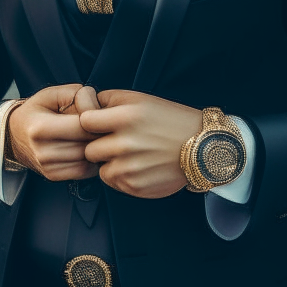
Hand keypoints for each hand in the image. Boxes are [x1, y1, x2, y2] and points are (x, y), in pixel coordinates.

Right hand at [8, 84, 100, 180]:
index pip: (82, 128)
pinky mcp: (52, 176)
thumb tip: (96, 105)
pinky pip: (84, 171)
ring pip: (88, 160)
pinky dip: (90, 161)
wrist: (12, 135)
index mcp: (41, 128)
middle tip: (100, 126)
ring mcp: (47, 166)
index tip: (97, 115)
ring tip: (93, 137)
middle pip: (87, 145)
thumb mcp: (50, 94)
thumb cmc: (35, 111)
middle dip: (99, 135)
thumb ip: (74, 93)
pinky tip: (85, 149)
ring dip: (96, 149)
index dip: (96, 120)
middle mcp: (43, 151)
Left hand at [78, 89, 201, 198]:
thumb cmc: (171, 120)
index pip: (84, 122)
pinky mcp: (134, 186)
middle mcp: (125, 144)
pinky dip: (121, 176)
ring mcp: (129, 168)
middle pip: (89, 149)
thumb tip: (85, 106)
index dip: (89, 123)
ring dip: (110, 163)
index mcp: (126, 117)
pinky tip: (139, 166)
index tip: (98, 125)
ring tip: (132, 155)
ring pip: (99, 168)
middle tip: (118, 142)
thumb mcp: (141, 99)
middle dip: (100, 146)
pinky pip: (112, 182)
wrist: (203, 148)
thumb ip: (109, 100)